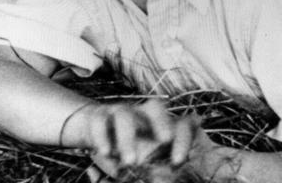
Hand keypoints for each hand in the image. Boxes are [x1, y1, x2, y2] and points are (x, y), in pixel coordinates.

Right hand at [61, 99, 198, 182]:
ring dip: (127, 138)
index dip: (183, 139)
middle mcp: (141, 114)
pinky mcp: (98, 116)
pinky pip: (99, 120)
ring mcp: (119, 112)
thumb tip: (162, 180)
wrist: (100, 138)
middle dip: (161, 121)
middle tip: (165, 140)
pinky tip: (106, 153)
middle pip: (155, 106)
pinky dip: (102, 136)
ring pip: (124, 115)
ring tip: (130, 162)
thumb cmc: (132, 154)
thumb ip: (158, 170)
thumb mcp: (148, 163)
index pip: (179, 124)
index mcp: (161, 125)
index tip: (179, 161)